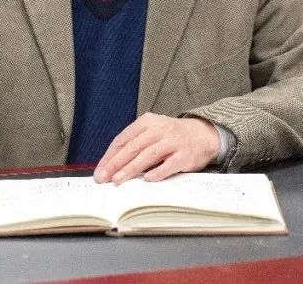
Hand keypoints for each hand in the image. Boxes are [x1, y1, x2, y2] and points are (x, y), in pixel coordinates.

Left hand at [94, 113, 219, 183]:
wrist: (203, 134)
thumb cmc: (170, 137)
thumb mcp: (152, 132)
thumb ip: (134, 144)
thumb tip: (110, 166)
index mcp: (147, 122)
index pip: (123, 139)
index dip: (110, 156)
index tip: (100, 170)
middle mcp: (160, 129)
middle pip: (133, 147)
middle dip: (116, 164)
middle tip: (103, 178)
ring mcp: (173, 141)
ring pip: (148, 155)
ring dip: (131, 168)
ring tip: (118, 180)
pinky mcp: (185, 154)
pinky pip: (169, 164)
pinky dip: (157, 172)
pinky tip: (147, 180)